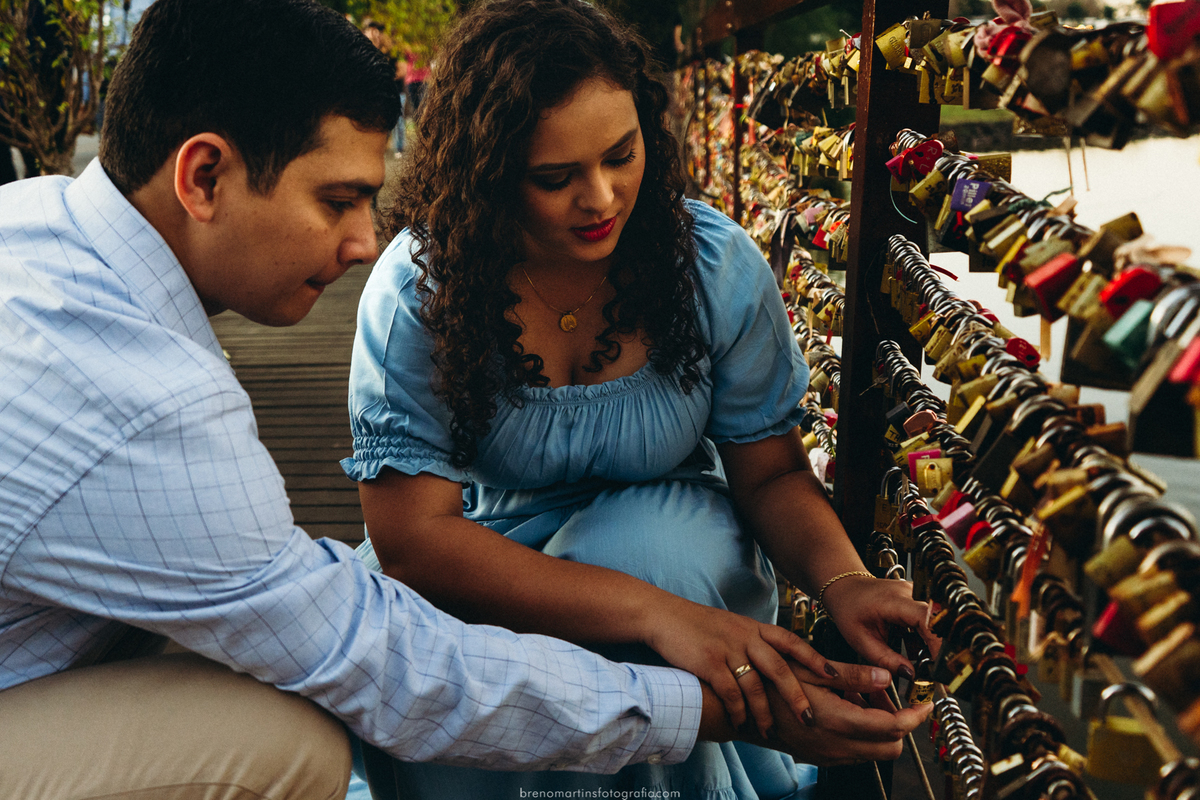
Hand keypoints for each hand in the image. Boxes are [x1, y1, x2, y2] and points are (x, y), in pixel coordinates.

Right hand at [646, 597, 844, 737]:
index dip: (814, 658)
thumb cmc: (700, 626)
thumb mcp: (734, 627)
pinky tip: (741, 723)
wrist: (665, 615)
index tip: (836, 675)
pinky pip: (730, 691)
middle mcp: (745, 636)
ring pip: (755, 685)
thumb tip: (780, 664)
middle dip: (796, 695)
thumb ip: (756, 642)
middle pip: (779, 667)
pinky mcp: (708, 661)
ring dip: (763, 712)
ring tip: (769, 730)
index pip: (792, 642)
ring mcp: (727, 648)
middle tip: (809, 717)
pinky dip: (738, 710)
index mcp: (755, 628)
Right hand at [764, 663, 932, 765]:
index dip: (914, 715)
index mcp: (838, 722)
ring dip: (877, 726)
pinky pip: (855, 750)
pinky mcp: (823, 758)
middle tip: (883, 696)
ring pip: (874, 750)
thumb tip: (887, 676)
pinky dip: (861, 731)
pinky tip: (844, 707)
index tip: (924, 703)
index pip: (893, 728)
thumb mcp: (812, 671)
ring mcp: (830, 756)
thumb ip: (854, 675)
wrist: (743, 712)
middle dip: (897, 722)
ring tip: (858, 696)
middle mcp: (837, 746)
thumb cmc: (772, 686)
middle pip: (890, 747)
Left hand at [822, 576, 938, 679]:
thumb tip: (911, 674)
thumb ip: (886, 659)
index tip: (941, 665)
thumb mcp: (861, 641)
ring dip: (930, 645)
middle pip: (936, 622)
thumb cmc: (849, 609)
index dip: (938, 642)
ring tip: (919, 661)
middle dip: (937, 649)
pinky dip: (924, 639)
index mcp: (893, 601)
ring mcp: (915, 594)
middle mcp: (909, 593)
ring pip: (934, 624)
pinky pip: (928, 622)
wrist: (845, 589)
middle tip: (933, 672)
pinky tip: (913, 648)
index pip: (926, 619)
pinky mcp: (916, 600)